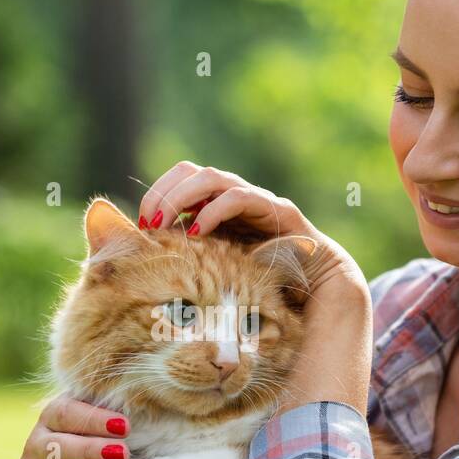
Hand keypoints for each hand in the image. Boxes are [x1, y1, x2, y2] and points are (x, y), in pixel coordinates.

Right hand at [7, 396, 130, 458]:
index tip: (125, 427)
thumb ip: (117, 418)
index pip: (66, 413)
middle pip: (56, 446)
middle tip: (122, 455)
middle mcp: (34, 443)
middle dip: (90, 451)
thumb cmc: (97, 446)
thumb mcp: (105, 428)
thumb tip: (149, 403)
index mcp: (52, 418)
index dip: (94, 419)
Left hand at [137, 160, 369, 297]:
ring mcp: (257, 200)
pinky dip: (214, 211)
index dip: (156, 194)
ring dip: (181, 198)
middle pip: (190, 171)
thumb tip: (148, 262)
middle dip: (163, 193)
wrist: (317, 286)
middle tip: (148, 223)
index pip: (180, 178)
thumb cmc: (262, 282)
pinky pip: (241, 198)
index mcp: (217, 205)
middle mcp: (235, 197)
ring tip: (165, 225)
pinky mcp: (278, 211)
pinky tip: (197, 231)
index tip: (141, 224)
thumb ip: (189, 258)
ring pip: (212, 178)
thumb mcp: (216, 268)